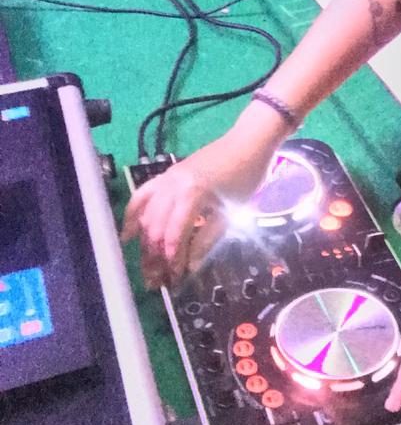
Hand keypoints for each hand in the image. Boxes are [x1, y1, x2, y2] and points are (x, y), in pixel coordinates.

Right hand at [120, 134, 271, 289]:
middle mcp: (173, 186)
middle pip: (155, 228)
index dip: (173, 260)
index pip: (174, 236)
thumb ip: (207, 240)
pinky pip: (143, 195)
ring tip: (147, 267)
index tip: (175, 279)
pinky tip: (128, 236)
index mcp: (192, 194)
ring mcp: (167, 179)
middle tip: (156, 281)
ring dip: (145, 244)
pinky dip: (133, 215)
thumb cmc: (246, 176)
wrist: (248, 142)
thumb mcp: (230, 212)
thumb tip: (189, 267)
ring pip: (147, 216)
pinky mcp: (166, 175)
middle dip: (155, 258)